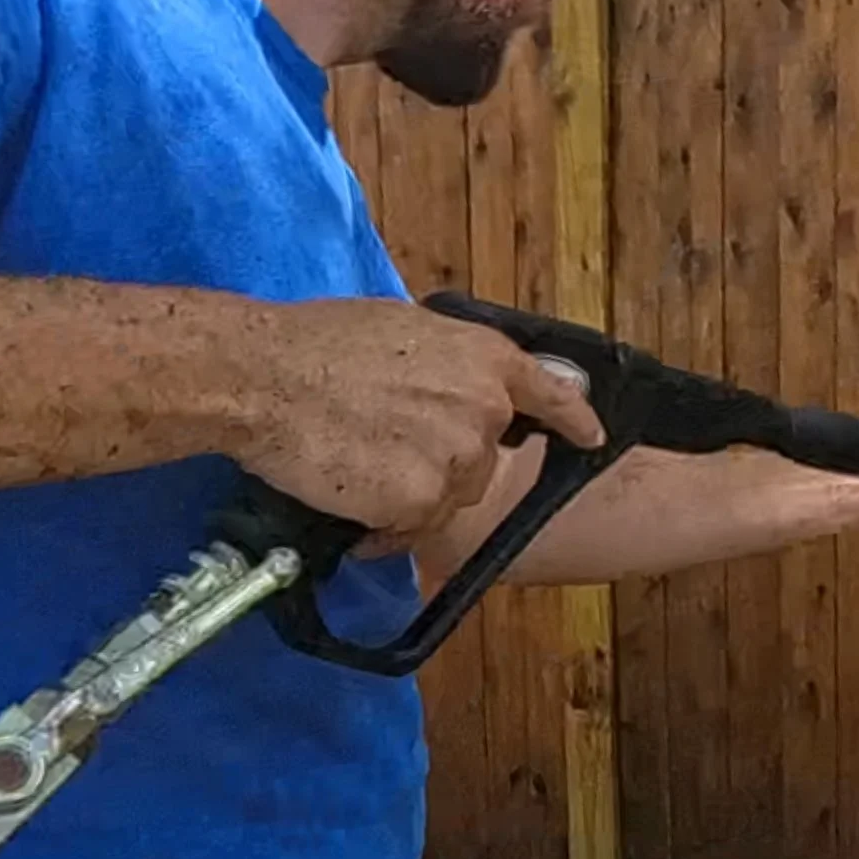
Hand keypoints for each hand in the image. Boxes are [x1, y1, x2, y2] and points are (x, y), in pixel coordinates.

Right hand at [229, 296, 604, 548]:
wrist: (266, 377)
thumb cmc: (320, 343)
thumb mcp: (405, 330)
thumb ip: (448, 364)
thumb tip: (451, 387)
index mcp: (486, 359)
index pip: (552, 394)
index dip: (573, 420)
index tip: (591, 438)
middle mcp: (486, 409)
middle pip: (483, 460)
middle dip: (442, 461)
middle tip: (383, 443)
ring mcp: (458, 458)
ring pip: (449, 497)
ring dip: (412, 493)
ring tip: (359, 467)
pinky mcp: (424, 500)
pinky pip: (413, 528)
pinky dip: (385, 526)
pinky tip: (350, 500)